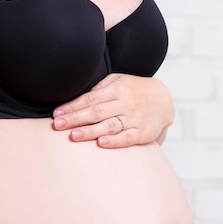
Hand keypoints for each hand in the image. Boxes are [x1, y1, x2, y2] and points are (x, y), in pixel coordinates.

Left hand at [52, 74, 174, 147]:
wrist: (164, 100)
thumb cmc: (136, 91)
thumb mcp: (120, 80)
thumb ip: (101, 88)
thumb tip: (80, 100)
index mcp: (118, 88)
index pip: (91, 99)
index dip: (73, 107)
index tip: (57, 114)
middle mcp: (127, 103)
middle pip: (97, 112)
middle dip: (76, 119)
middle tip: (58, 125)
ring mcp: (136, 118)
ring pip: (110, 125)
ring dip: (91, 131)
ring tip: (74, 135)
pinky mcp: (144, 132)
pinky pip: (127, 137)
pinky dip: (115, 141)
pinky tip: (101, 143)